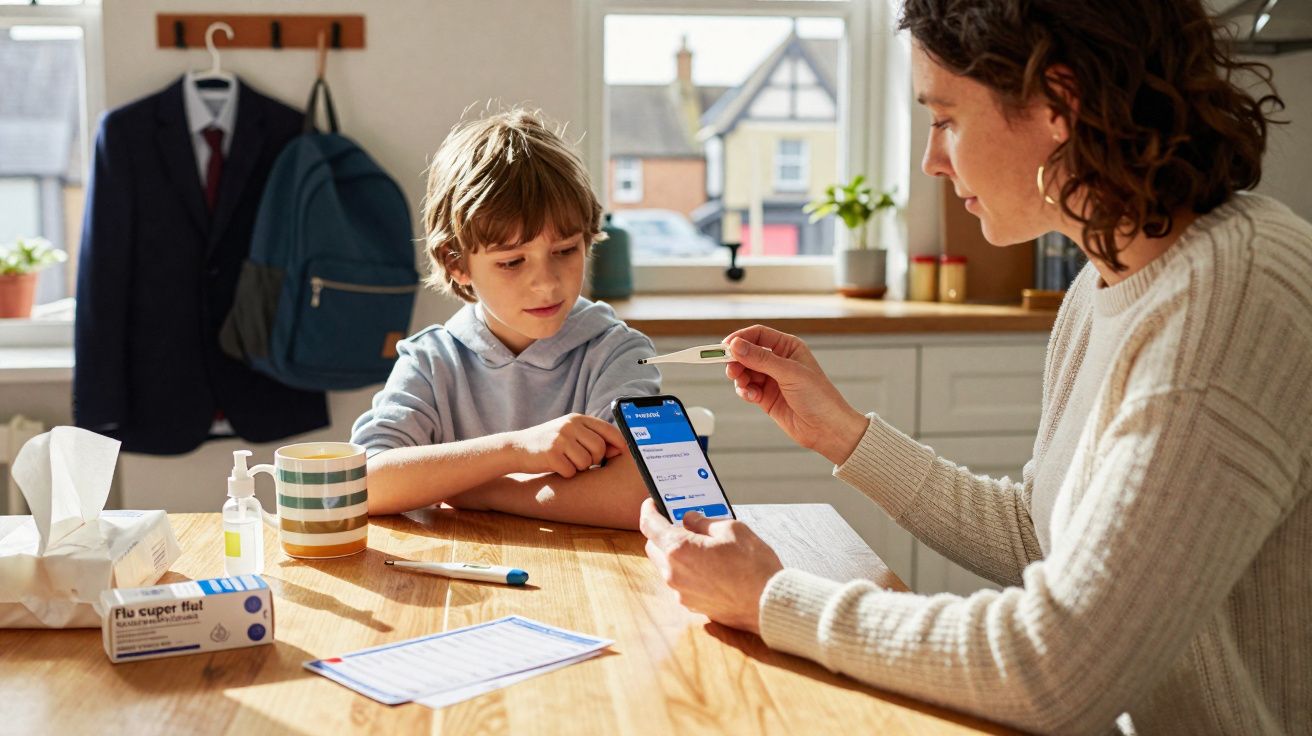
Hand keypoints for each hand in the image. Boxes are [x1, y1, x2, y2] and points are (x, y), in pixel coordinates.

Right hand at [511, 414, 624, 477]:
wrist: (517, 448)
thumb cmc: (549, 443)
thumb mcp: (569, 432)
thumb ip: (591, 436)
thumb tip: (620, 448)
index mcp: (577, 418)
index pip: (607, 429)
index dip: (618, 443)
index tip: (622, 452)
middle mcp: (569, 425)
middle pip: (599, 448)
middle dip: (595, 459)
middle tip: (583, 461)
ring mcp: (560, 439)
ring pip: (586, 462)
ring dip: (579, 468)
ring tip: (567, 462)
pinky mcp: (551, 454)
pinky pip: (571, 471)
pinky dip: (566, 474)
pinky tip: (556, 467)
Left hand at [639, 499, 783, 633]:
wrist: (768, 604)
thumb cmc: (753, 567)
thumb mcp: (732, 529)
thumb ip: (704, 522)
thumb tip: (691, 519)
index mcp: (679, 549)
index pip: (650, 525)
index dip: (649, 510)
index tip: (652, 504)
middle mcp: (673, 572)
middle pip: (653, 546)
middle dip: (661, 533)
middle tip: (679, 524)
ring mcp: (681, 592)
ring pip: (665, 566)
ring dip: (673, 553)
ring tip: (697, 544)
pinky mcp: (692, 604)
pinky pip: (679, 582)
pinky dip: (685, 570)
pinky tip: (705, 565)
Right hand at [723, 325, 867, 464]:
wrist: (827, 429)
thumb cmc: (819, 397)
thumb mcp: (789, 373)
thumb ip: (761, 359)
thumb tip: (736, 346)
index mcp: (788, 347)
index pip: (758, 335)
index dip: (740, 339)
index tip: (725, 347)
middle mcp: (779, 361)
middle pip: (747, 353)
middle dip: (737, 361)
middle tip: (731, 370)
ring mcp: (772, 379)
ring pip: (744, 372)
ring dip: (740, 378)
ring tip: (743, 386)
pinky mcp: (766, 397)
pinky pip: (747, 389)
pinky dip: (745, 392)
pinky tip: (752, 397)